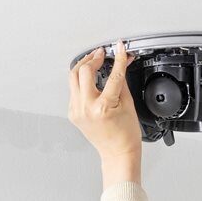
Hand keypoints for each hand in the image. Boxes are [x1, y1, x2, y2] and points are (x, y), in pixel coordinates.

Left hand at [68, 41, 140, 187]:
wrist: (118, 152)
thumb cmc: (125, 135)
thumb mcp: (128, 104)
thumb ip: (121, 81)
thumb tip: (121, 64)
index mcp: (102, 107)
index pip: (112, 74)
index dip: (118, 58)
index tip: (120, 48)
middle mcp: (86, 108)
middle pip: (83, 70)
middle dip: (94, 58)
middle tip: (103, 53)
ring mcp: (76, 111)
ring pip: (73, 78)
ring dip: (83, 66)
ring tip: (94, 61)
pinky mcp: (73, 113)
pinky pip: (74, 90)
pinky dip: (81, 81)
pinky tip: (90, 78)